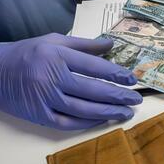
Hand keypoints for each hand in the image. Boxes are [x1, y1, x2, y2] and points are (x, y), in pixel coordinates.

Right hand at [0, 33, 142, 129]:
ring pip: (83, 109)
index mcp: (57, 55)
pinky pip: (68, 123)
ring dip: (108, 112)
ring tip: (126, 112)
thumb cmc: (27, 53)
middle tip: (136, 99)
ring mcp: (45, 99)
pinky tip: (103, 120)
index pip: (94, 66)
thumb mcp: (53, 40)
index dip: (116, 74)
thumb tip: (112, 44)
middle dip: (118, 96)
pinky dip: (87, 123)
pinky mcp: (39, 116)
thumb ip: (84, 44)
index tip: (132, 79)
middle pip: (92, 90)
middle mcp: (51, 77)